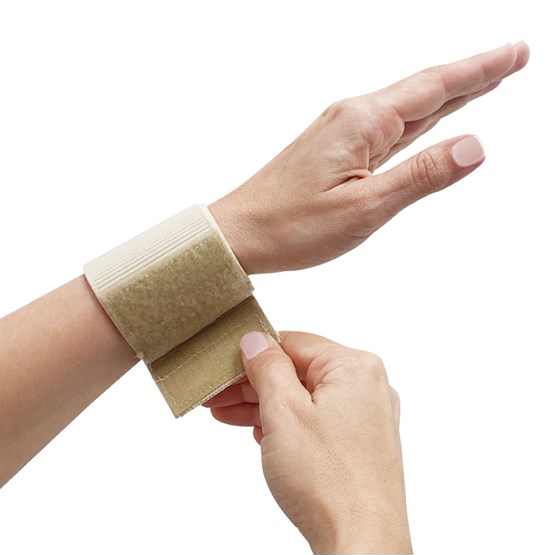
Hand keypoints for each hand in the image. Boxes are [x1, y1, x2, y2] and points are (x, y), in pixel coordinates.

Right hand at [204, 331, 410, 553]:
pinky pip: (316, 421)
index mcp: (355, 367)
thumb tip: (256, 341)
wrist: (361, 543)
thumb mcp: (284, 412)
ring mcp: (365, 417)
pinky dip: (286, 424)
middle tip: (216, 394)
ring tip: (226, 413)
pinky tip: (258, 431)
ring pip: (304, 398)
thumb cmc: (330, 481)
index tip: (225, 365)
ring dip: (263, 405)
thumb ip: (267, 368)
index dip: (254, 353)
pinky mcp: (359, 443)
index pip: (294, 343)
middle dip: (252, 384)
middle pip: (297, 371)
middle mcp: (366, 386)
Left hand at [209, 42, 528, 273]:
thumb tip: (475, 146)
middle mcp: (352, 118)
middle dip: (470, 76)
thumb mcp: (365, 208)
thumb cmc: (291, 226)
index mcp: (362, 124)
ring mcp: (341, 133)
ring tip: (480, 84)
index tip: (515, 53)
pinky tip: (425, 120)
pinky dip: (416, 121)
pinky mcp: (333, 151)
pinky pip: (386, 130)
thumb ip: (421, 175)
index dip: (480, 71)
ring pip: (406, 110)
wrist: (239, 233)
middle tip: (511, 59)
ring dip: (446, 96)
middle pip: (423, 91)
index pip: (435, 89)